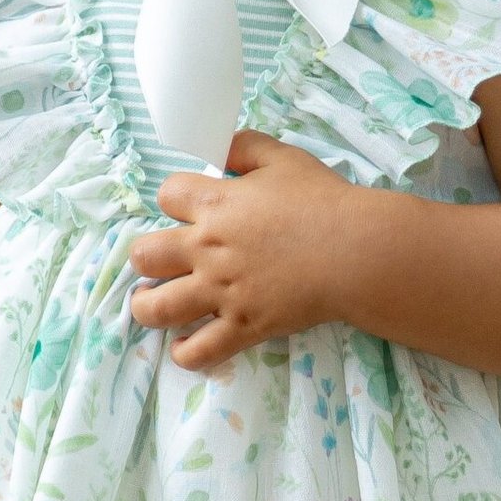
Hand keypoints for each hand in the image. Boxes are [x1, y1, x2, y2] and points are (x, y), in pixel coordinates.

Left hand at [126, 128, 354, 372]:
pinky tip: (185, 343)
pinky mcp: (242, 326)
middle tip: (159, 261)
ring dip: (146, 305)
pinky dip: (185, 352)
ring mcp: (221, 292)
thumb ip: (244, 147)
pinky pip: (198, 351)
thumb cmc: (322, 201)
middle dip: (145, 256)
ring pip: (157, 307)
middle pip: (145, 254)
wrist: (355, 251)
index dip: (174, 198)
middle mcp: (207, 249)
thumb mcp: (283, 158)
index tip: (186, 207)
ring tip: (149, 303)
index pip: (166, 195)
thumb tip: (218, 150)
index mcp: (214, 203)